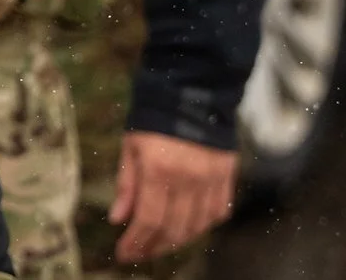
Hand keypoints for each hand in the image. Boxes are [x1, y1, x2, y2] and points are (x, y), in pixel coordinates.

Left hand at [108, 130, 236, 262]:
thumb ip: (126, 186)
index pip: (148, 221)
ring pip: (197, 227)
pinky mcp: (227, 176)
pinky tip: (187, 227)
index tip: (123, 254)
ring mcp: (211, 179)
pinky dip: (202, 226)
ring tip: (159, 243)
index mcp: (159, 169)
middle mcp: (188, 179)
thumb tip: (118, 220)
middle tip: (139, 252)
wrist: (192, 90)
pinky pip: (218, 213)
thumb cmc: (153, 117)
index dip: (136, 244)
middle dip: (153, 247)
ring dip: (177, 241)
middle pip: (173, 230)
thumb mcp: (130, 147)